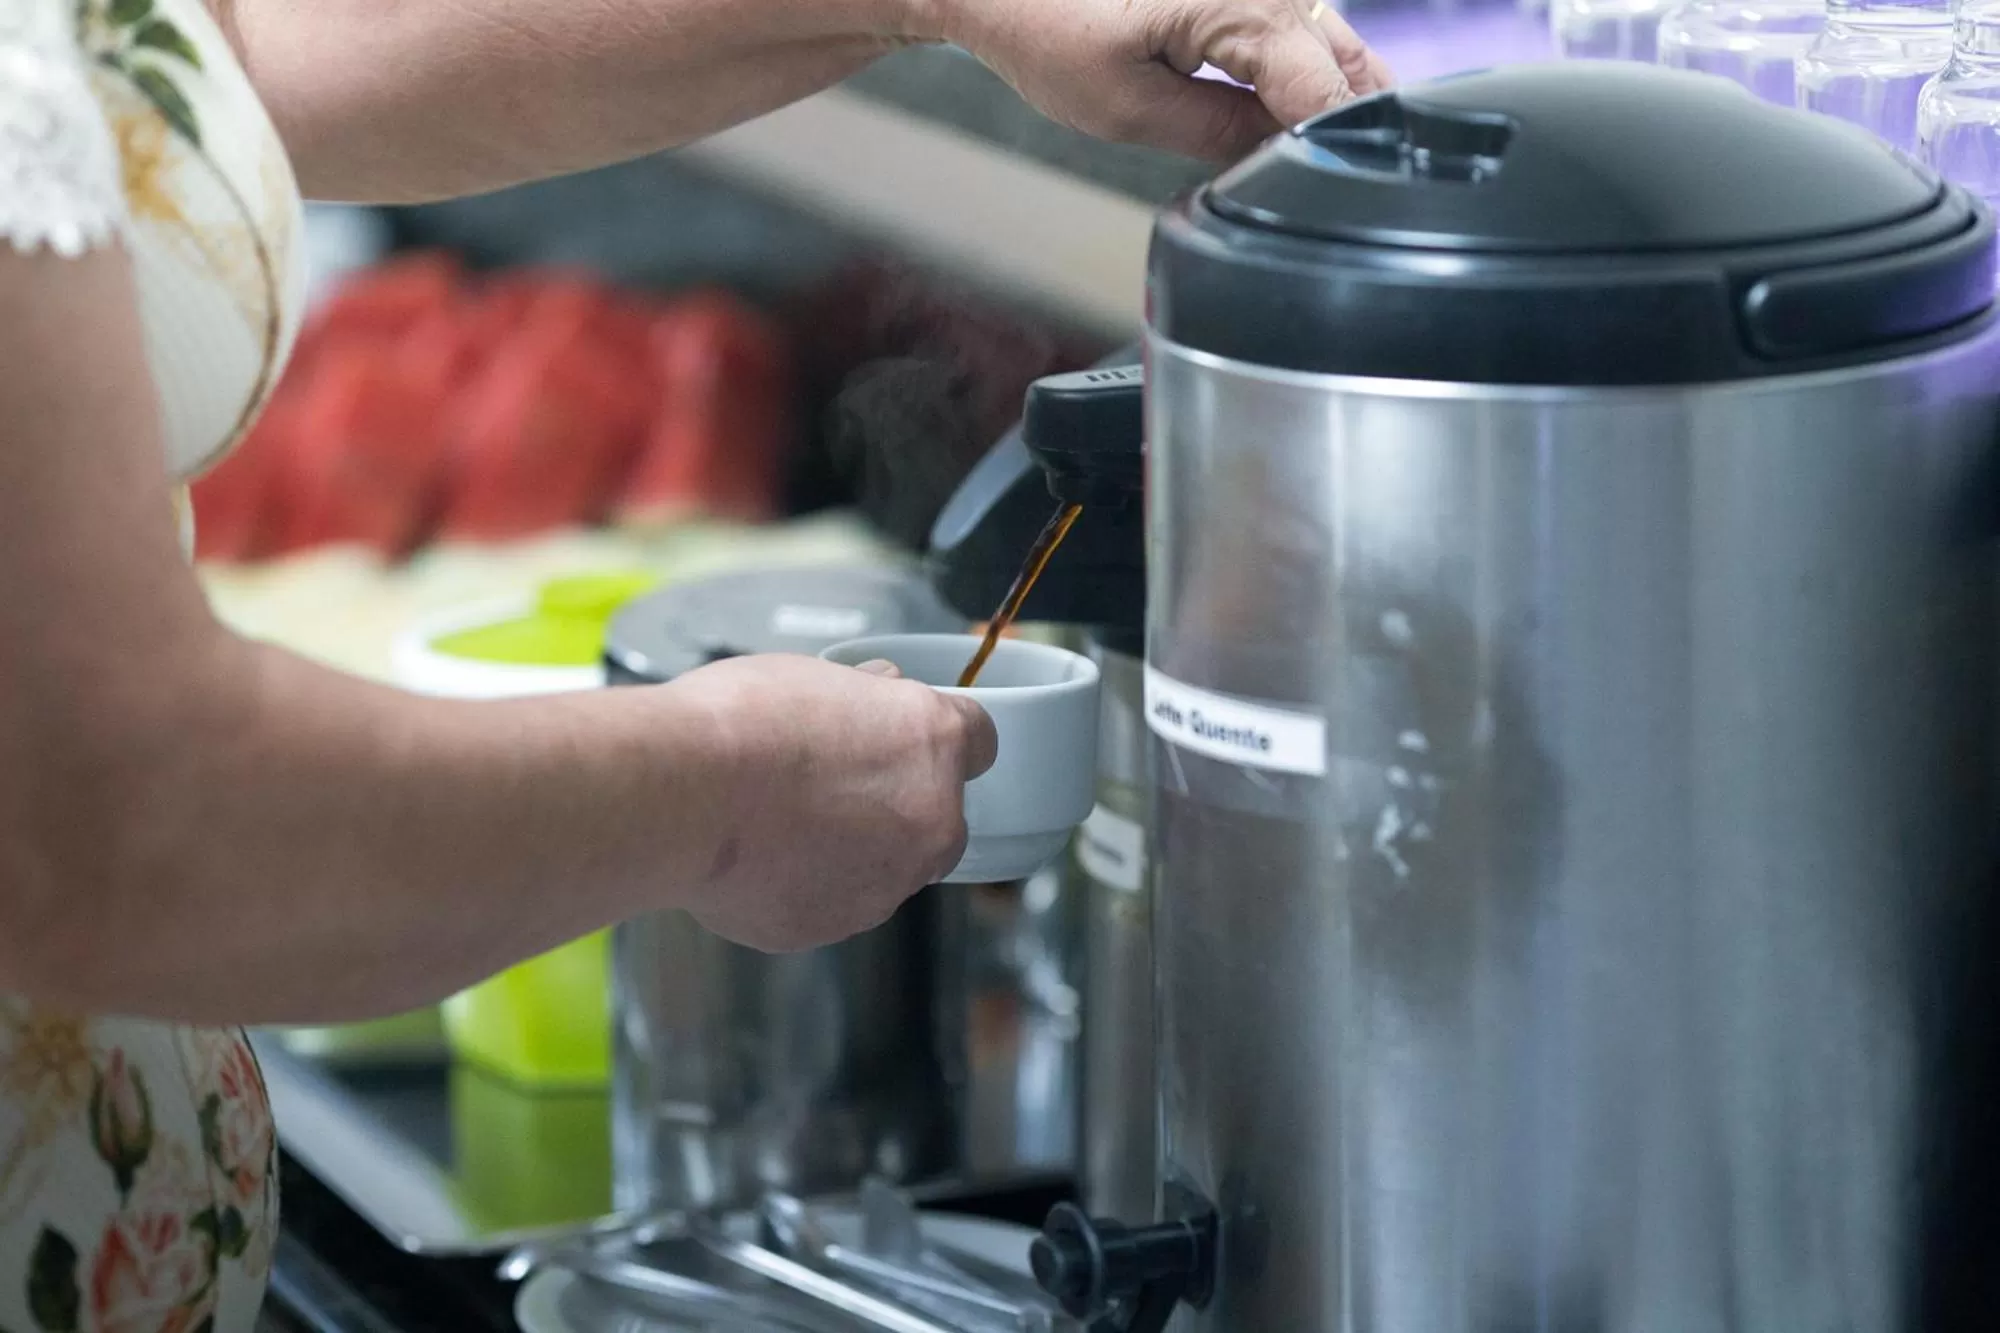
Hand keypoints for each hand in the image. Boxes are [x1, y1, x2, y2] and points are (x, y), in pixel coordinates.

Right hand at [667, 654, 998, 951]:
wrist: (679, 794)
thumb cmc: (737, 725)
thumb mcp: (811, 675)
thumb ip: (862, 696)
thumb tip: (877, 691)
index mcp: (932, 744)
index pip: (979, 741)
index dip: (941, 741)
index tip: (910, 742)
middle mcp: (929, 820)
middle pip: (941, 818)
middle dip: (900, 807)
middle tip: (833, 787)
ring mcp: (885, 884)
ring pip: (888, 869)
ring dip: (855, 852)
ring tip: (781, 824)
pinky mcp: (835, 926)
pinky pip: (835, 904)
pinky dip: (809, 888)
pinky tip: (761, 858)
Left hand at [931, 0, 1393, 162]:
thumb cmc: (1049, 27)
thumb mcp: (1128, 109)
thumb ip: (1218, 136)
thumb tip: (1277, 162)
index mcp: (1241, 4)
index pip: (1325, 92)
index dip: (1324, 153)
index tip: (1311, 198)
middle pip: (1347, 69)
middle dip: (1333, 132)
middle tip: (1301, 188)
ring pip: (1338, 50)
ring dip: (1327, 105)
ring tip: (1289, 155)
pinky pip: (1311, 34)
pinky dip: (1306, 79)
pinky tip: (1282, 118)